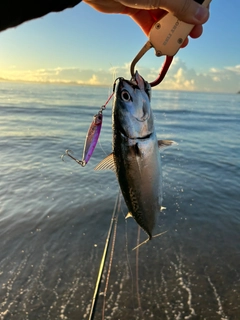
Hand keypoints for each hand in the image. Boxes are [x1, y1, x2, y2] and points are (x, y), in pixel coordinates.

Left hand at [83, 0, 209, 46]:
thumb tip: (202, 16)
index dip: (197, 8)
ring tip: (176, 44)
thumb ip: (181, 5)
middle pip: (177, 6)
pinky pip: (148, 21)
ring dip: (169, 31)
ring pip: (163, 15)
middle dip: (184, 23)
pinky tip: (159, 43)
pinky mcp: (134, 5)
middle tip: (190, 37)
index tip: (201, 22)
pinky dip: (154, 32)